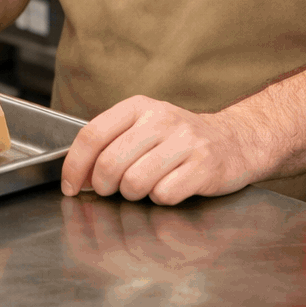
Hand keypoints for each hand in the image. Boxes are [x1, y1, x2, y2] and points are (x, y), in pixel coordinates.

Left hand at [60, 95, 263, 205]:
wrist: (234, 141)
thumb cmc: (178, 140)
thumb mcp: (143, 128)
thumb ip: (111, 144)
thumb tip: (78, 177)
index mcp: (138, 106)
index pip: (92, 134)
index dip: (75, 166)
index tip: (71, 187)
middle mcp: (161, 119)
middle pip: (111, 163)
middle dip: (104, 187)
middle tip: (113, 190)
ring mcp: (185, 141)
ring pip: (135, 182)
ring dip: (134, 194)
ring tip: (146, 186)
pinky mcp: (204, 165)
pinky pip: (164, 194)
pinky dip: (161, 199)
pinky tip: (171, 188)